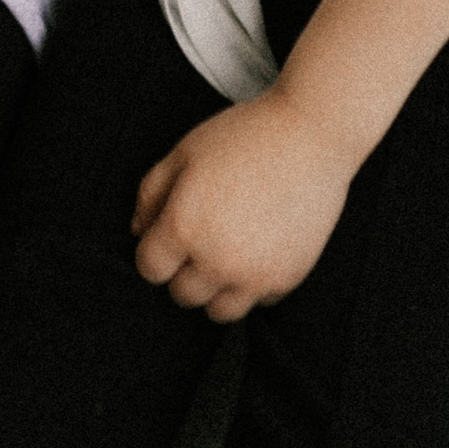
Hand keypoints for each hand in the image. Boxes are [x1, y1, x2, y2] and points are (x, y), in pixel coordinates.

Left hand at [132, 89, 352, 322]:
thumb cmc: (244, 137)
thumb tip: (138, 230)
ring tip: (227, 250)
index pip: (150, 269)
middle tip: (201, 236)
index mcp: (184, 228)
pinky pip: (259, 301)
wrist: (310, 135)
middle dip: (184, 270)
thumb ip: (151, 193)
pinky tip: (259, 247)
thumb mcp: (184, 151)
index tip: (169, 232)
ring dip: (216, 287)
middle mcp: (216, 261)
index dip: (154, 250)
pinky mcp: (287, 279)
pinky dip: (254, 283)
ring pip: (220, 312)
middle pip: (182, 295)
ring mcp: (254, 276)